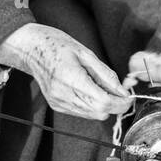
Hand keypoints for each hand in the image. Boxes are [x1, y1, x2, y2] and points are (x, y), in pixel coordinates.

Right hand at [0, 24, 132, 120]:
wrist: (32, 49)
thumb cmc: (58, 45)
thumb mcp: (87, 54)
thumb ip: (107, 75)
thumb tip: (123, 92)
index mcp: (71, 79)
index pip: (104, 103)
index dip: (121, 102)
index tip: (129, 96)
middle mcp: (64, 95)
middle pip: (100, 112)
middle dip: (114, 105)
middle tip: (119, 91)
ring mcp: (59, 102)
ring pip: (92, 115)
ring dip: (103, 105)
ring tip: (101, 88)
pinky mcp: (56, 105)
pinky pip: (82, 112)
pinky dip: (91, 105)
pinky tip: (88, 90)